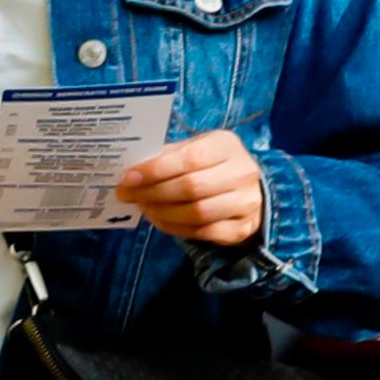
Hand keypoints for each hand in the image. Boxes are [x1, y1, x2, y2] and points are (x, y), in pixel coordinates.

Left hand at [113, 130, 267, 246]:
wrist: (250, 189)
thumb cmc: (213, 164)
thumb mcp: (195, 148)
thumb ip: (169, 156)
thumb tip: (134, 172)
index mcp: (227, 146)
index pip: (189, 158)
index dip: (156, 170)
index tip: (129, 178)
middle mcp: (242, 173)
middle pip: (192, 187)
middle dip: (153, 193)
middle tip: (129, 195)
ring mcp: (246, 203)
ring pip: (198, 213)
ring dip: (163, 213)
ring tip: (144, 208)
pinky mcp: (242, 228)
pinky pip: (204, 233)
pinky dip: (177, 228)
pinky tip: (161, 220)